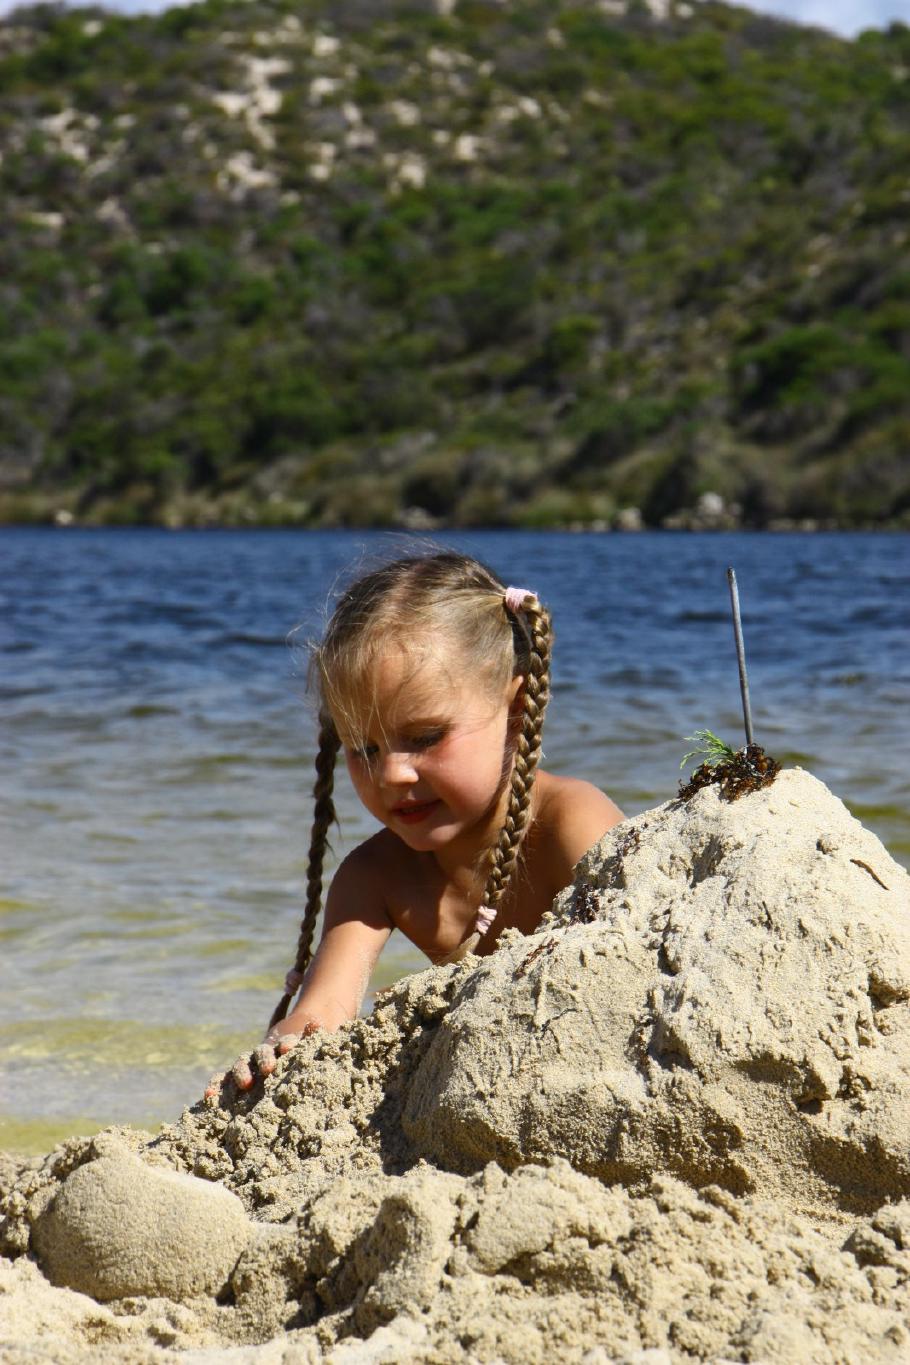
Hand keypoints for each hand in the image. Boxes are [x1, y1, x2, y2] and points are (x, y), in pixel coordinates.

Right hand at [203, 1019, 318, 1101]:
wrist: (283, 1064)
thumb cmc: (299, 1057)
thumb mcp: (309, 1049)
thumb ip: (311, 1036)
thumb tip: (317, 1022)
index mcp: (283, 1046)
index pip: (285, 1043)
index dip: (287, 1044)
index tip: (290, 1049)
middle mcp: (263, 1053)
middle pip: (261, 1053)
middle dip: (264, 1059)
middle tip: (269, 1069)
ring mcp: (248, 1065)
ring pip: (241, 1065)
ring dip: (242, 1073)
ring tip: (245, 1084)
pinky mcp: (235, 1080)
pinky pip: (223, 1081)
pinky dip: (216, 1085)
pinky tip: (210, 1095)